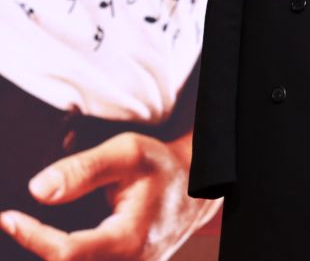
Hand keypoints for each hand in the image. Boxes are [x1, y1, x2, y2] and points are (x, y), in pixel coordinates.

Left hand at [0, 131, 220, 259]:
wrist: (195, 186)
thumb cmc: (162, 167)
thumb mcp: (127, 153)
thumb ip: (83, 169)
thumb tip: (37, 190)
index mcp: (126, 240)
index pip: (66, 253)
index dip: (32, 237)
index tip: (9, 217)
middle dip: (36, 247)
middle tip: (16, 222)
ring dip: (53, 251)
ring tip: (31, 228)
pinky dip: (69, 254)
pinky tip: (54, 238)